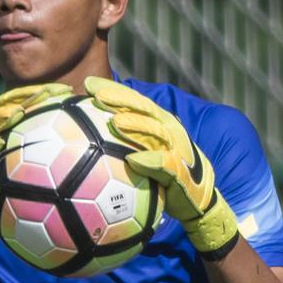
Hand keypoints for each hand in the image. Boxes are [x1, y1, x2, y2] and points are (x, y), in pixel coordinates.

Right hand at [0, 82, 72, 259]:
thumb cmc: (6, 197)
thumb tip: (89, 165)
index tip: (66, 92)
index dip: (44, 95)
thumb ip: (51, 170)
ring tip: (19, 111)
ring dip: (2, 115)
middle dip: (25, 96)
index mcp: (8, 135)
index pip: (26, 107)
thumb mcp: (30, 182)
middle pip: (6, 107)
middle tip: (47, 93)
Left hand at [83, 76, 238, 259]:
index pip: (134, 100)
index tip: (88, 85)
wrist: (195, 198)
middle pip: (144, 109)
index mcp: (158, 122)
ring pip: (155, 132)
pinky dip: (150, 161)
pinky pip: (164, 165)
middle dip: (122, 100)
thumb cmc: (162, 173)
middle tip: (99, 96)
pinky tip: (132, 160)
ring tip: (115, 122)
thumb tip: (86, 134)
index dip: (113, 90)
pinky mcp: (179, 171)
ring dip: (136, 126)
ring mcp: (176, 149)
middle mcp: (168, 130)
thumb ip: (122, 140)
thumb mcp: (143, 152)